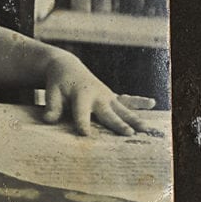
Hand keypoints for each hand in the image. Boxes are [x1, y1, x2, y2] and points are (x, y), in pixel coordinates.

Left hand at [41, 51, 155, 135]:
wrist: (67, 67)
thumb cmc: (58, 84)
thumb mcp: (52, 93)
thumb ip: (52, 107)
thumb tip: (48, 120)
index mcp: (81, 95)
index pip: (80, 112)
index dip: (82, 123)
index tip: (86, 134)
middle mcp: (97, 96)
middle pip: (107, 113)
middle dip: (118, 123)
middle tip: (129, 134)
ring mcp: (107, 96)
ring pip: (122, 109)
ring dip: (134, 118)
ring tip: (145, 128)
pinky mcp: (112, 97)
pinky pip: (128, 100)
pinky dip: (139, 101)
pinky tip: (151, 102)